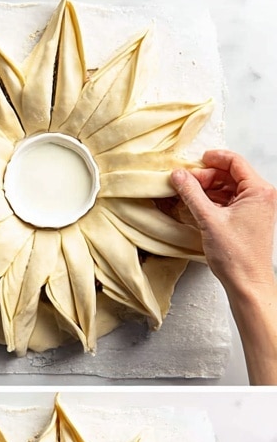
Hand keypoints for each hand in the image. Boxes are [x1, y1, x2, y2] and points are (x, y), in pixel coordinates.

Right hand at [171, 150, 276, 298]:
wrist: (247, 283)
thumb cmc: (237, 256)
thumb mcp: (208, 219)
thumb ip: (191, 193)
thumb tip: (178, 175)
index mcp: (259, 191)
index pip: (235, 162)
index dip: (213, 158)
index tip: (194, 162)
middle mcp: (261, 197)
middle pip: (230, 174)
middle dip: (206, 177)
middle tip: (185, 183)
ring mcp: (255, 208)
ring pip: (228, 188)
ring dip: (207, 189)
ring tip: (187, 196)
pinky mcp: (248, 219)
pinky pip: (229, 201)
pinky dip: (212, 201)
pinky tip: (197, 207)